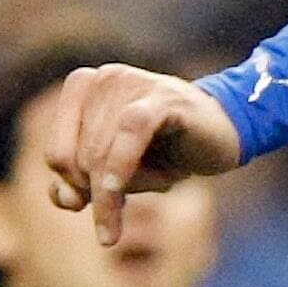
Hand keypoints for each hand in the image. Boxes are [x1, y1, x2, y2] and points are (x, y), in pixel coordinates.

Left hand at [44, 66, 242, 245]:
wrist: (230, 132)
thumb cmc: (169, 151)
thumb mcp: (118, 173)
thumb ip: (81, 185)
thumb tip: (64, 199)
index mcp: (84, 89)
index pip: (57, 154)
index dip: (76, 187)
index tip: (98, 207)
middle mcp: (104, 78)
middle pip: (79, 158)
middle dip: (105, 190)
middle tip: (142, 193)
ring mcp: (131, 83)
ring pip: (101, 154)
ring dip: (128, 186)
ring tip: (163, 181)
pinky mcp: (161, 98)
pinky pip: (128, 138)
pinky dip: (122, 170)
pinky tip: (124, 193)